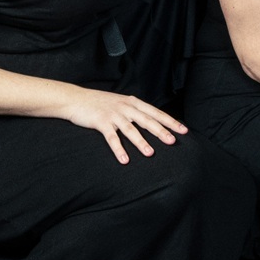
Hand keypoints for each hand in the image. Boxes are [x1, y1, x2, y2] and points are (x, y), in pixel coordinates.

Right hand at [58, 87, 186, 163]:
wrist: (76, 99)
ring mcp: (113, 115)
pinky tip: (125, 160)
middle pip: (147, 120)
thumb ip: (135, 111)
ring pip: (131, 130)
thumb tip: (152, 122)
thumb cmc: (100, 103)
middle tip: (173, 141)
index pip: (156, 112)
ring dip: (141, 142)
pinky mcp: (101, 122)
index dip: (170, 121)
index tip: (183, 130)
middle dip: (161, 131)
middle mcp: (126, 107)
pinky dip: (119, 149)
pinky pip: (111, 138)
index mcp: (133, 102)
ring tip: (151, 153)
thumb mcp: (121, 103)